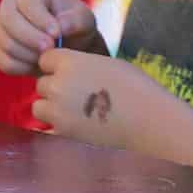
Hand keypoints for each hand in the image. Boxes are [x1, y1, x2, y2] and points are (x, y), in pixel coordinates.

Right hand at [0, 0, 99, 76]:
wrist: (68, 44)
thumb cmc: (75, 26)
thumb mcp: (84, 19)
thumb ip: (76, 20)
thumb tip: (60, 27)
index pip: (26, 2)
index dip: (40, 19)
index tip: (57, 34)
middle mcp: (9, 4)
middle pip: (8, 20)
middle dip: (29, 38)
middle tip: (50, 49)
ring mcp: (0, 27)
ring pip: (5, 42)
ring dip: (29, 55)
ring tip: (48, 57)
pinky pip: (3, 61)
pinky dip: (22, 68)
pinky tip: (38, 65)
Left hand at [33, 49, 177, 153]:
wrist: (152, 123)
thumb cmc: (137, 89)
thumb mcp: (107, 64)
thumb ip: (80, 64)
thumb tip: (66, 69)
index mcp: (70, 62)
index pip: (45, 59)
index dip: (57, 67)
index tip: (72, 75)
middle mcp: (59, 84)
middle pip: (42, 84)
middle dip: (56, 89)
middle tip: (79, 98)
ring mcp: (58, 110)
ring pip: (40, 106)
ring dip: (52, 109)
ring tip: (77, 114)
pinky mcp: (63, 133)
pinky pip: (46, 128)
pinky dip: (56, 128)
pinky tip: (75, 127)